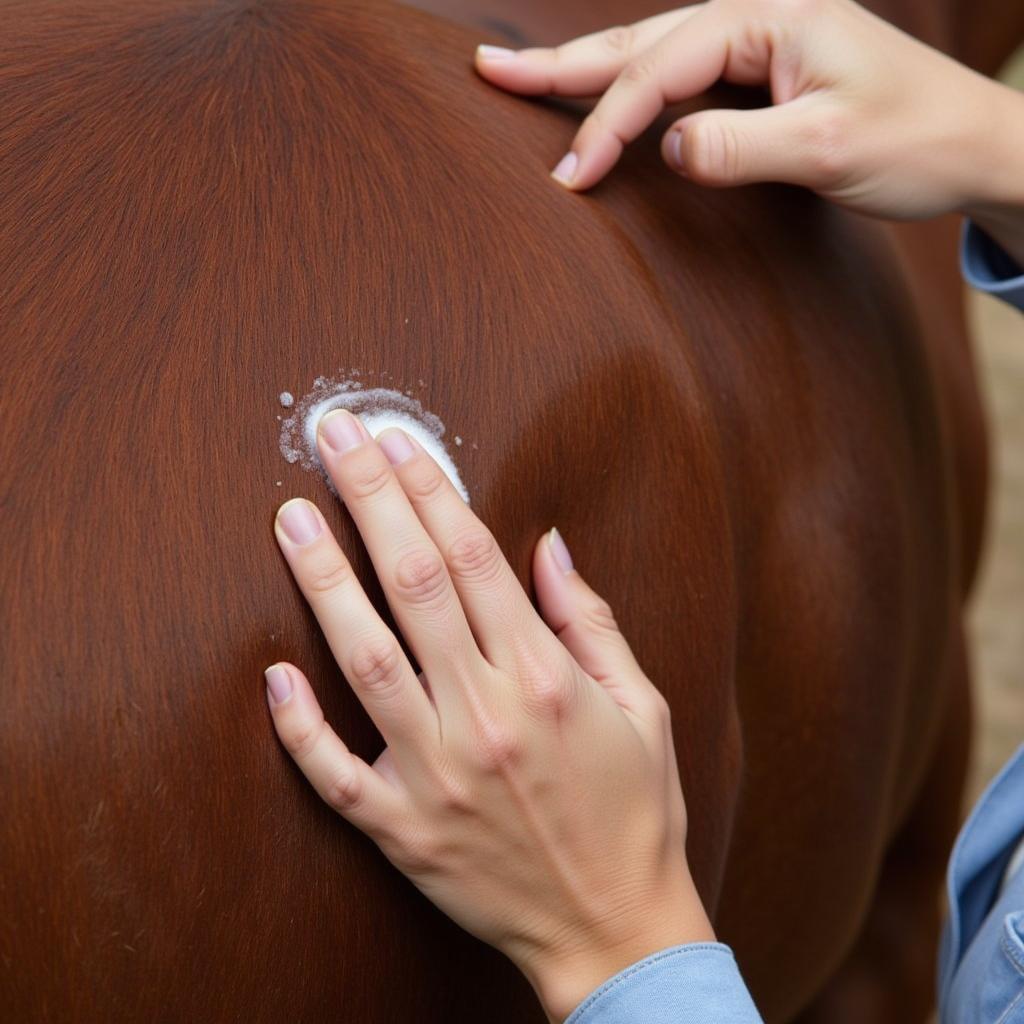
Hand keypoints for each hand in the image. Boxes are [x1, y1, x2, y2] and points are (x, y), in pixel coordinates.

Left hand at [264, 409, 713, 1022]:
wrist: (613, 926)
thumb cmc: (634, 809)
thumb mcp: (643, 706)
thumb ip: (591, 619)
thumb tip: (547, 546)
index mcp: (546, 679)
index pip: (475, 558)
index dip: (433, 491)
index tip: (401, 444)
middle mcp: (487, 716)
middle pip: (416, 582)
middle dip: (371, 499)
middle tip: (334, 437)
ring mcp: (436, 775)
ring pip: (365, 658)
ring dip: (324, 582)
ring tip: (291, 518)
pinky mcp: (402, 830)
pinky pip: (334, 773)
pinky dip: (299, 726)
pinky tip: (272, 674)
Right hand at [475, 0, 1023, 259]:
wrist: (975, 145)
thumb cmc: (916, 139)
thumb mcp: (830, 147)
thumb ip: (744, 147)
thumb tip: (667, 148)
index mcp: (773, 17)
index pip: (664, 67)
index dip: (609, 120)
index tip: (569, 174)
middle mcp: (759, 17)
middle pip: (640, 39)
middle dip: (561, 62)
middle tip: (486, 68)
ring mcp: (758, 43)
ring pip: (653, 51)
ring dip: (586, 68)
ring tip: (523, 76)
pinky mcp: (761, 75)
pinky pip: (679, 75)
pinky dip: (631, 88)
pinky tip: (603, 93)